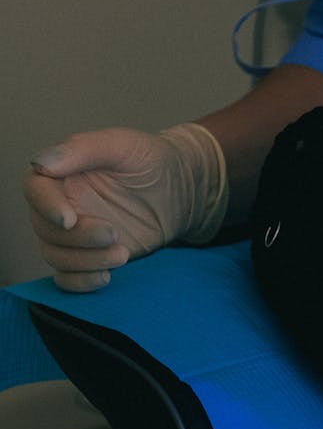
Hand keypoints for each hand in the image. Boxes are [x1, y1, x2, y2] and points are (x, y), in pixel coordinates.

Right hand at [23, 124, 227, 291]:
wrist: (180, 188)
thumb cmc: (151, 160)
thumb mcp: (123, 145)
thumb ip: (84, 149)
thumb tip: (42, 163)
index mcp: (62, 175)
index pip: (36, 191)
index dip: (47, 207)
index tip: (69, 219)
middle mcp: (61, 205)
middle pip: (46, 229)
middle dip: (78, 238)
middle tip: (114, 234)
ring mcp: (75, 234)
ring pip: (56, 256)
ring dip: (85, 261)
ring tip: (123, 254)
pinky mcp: (90, 256)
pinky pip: (68, 277)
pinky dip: (80, 283)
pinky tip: (106, 277)